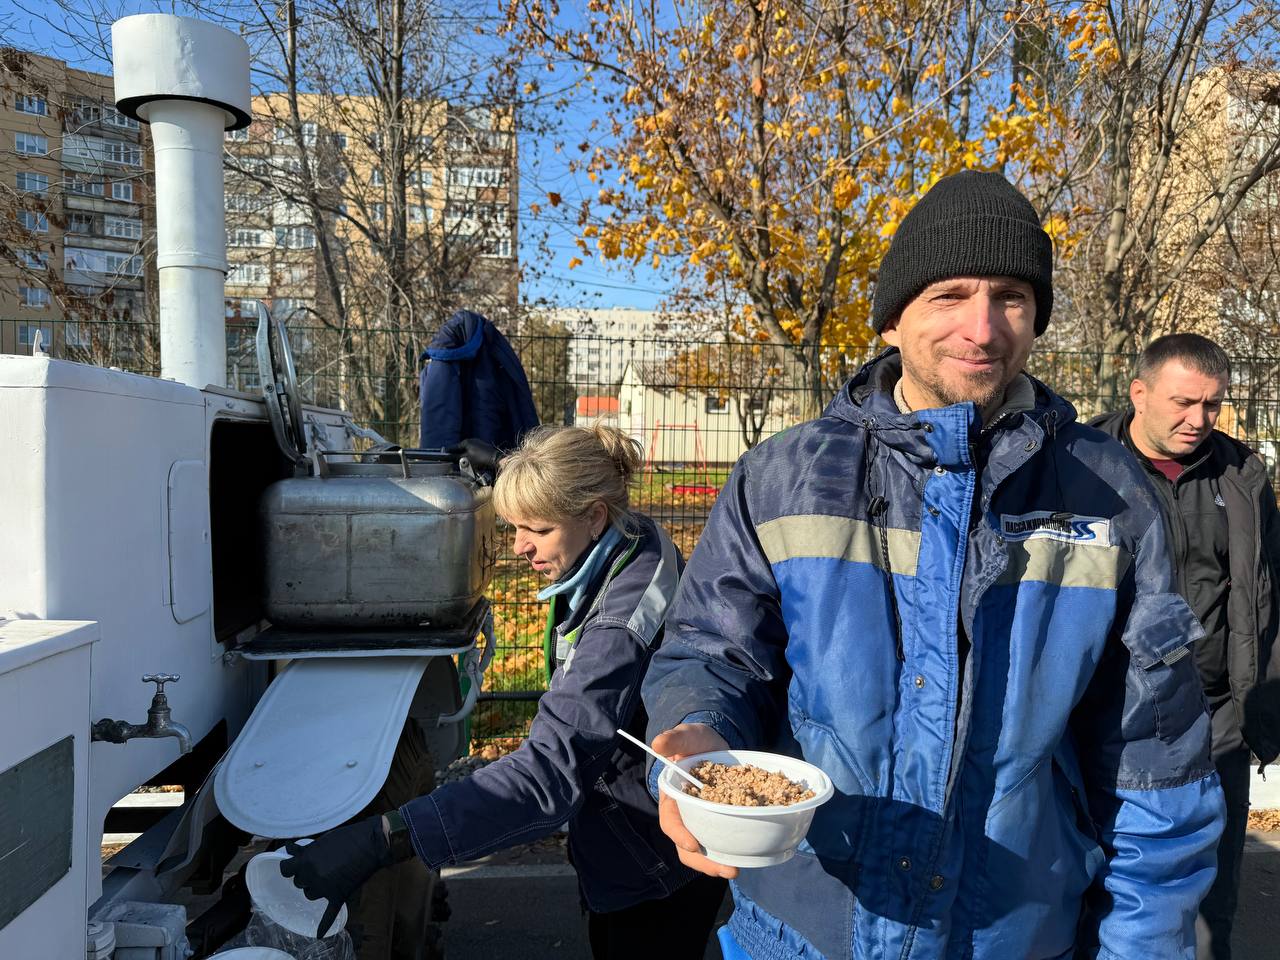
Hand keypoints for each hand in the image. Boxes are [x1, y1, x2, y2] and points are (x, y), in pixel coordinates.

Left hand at [279, 815, 394, 937]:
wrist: (373, 843)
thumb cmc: (348, 838)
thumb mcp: (322, 840)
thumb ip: (305, 850)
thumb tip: (290, 850)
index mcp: (305, 861)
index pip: (285, 870)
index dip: (290, 866)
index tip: (295, 864)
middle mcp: (312, 877)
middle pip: (299, 882)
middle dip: (306, 875)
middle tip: (319, 866)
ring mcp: (325, 889)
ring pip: (309, 894)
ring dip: (314, 888)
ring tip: (327, 878)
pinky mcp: (339, 896)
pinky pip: (329, 914)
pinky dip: (324, 924)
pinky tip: (320, 933)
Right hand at [446, 438, 500, 473]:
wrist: (496, 460)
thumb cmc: (480, 458)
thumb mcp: (465, 459)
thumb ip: (456, 458)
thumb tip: (448, 459)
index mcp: (466, 442)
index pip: (453, 447)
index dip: (448, 453)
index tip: (443, 456)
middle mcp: (472, 441)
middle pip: (460, 450)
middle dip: (456, 456)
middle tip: (452, 463)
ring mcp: (479, 445)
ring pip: (467, 452)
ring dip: (464, 458)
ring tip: (462, 465)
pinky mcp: (484, 450)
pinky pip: (474, 454)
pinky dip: (471, 459)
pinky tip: (471, 464)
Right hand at [652, 723, 738, 879]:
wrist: (714, 743)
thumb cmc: (695, 741)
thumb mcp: (687, 736)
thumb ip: (675, 739)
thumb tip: (660, 743)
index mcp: (672, 796)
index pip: (670, 820)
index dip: (679, 834)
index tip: (692, 844)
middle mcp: (685, 813)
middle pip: (686, 845)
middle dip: (703, 860)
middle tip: (725, 869)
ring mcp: (701, 819)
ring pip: (703, 849)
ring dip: (716, 862)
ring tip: (735, 869)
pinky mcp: (718, 820)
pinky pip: (721, 839)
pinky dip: (730, 850)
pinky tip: (745, 857)